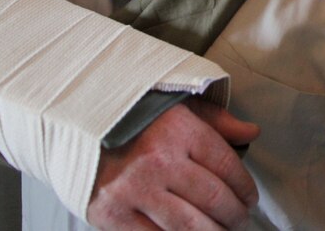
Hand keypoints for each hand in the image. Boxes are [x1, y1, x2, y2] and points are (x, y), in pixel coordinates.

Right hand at [88, 99, 259, 229]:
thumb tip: (252, 133)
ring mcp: (134, 189)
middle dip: (234, 216)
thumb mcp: (178, 105)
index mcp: (179, 130)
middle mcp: (159, 160)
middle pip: (213, 198)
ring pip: (189, 226)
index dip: (245, 187)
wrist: (73, 122)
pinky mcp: (112, 214)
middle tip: (240, 221)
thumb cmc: (133, 114)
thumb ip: (217, 121)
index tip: (250, 199)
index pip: (226, 165)